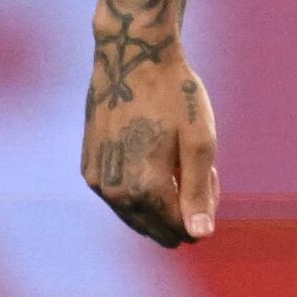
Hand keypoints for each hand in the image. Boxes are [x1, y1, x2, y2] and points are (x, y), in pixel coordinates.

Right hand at [82, 43, 221, 245]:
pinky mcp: (87, 168)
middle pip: (158, 227)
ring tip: (176, 159)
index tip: (210, 174)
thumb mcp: (201, 143)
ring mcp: (96, 181)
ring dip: (162, 197)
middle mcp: (113, 191)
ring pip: (138, 215)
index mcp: (144, 188)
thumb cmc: (174, 98)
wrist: (132, 59)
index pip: (181, 230)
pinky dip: (141, 185)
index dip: (204, 209)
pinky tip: (153, 154)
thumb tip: (200, 236)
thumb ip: (199, 193)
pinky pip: (120, 196)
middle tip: (196, 168)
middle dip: (183, 207)